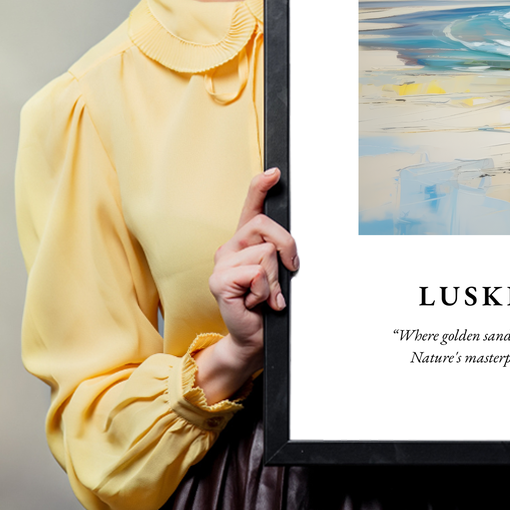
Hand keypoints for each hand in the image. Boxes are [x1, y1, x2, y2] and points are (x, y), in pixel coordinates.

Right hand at [194, 168, 298, 402]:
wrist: (255, 337)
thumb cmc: (268, 304)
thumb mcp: (279, 272)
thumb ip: (280, 252)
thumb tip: (290, 245)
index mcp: (245, 241)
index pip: (251, 206)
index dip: (261, 186)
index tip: (275, 172)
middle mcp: (230, 247)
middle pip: (266, 226)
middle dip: (287, 248)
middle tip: (288, 272)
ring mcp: (221, 264)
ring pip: (265, 253)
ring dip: (275, 279)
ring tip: (266, 295)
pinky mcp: (219, 281)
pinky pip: (256, 273)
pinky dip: (265, 291)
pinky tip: (256, 302)